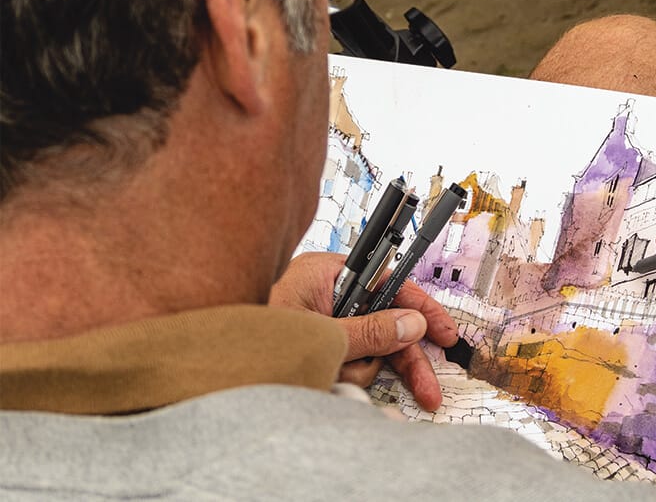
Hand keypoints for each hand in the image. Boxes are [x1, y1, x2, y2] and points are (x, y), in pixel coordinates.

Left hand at [269, 252, 458, 410]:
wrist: (206, 365)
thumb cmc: (251, 331)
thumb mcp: (322, 332)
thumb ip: (371, 330)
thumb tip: (412, 325)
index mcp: (329, 273)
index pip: (389, 284)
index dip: (420, 308)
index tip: (444, 332)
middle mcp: (329, 295)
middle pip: (385, 323)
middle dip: (400, 358)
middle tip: (426, 389)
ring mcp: (323, 323)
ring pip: (368, 349)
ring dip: (359, 370)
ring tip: (337, 375)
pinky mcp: (316, 346)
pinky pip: (347, 362)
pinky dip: (344, 375)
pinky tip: (330, 379)